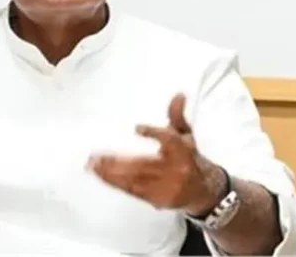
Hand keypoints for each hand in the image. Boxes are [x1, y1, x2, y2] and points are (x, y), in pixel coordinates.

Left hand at [88, 93, 225, 214]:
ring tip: (92, 165)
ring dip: (111, 173)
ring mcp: (166, 187)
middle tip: (97, 155)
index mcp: (184, 151)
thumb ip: (176, 116)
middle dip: (117, 161)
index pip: (170, 141)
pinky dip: (116, 183)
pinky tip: (101, 176)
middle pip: (144, 165)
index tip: (137, 128)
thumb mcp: (185, 135)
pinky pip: (133, 191)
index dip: (155, 134)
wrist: (203, 192)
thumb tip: (178, 95)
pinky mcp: (157, 200)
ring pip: (135, 180)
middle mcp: (176, 170)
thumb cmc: (189, 158)